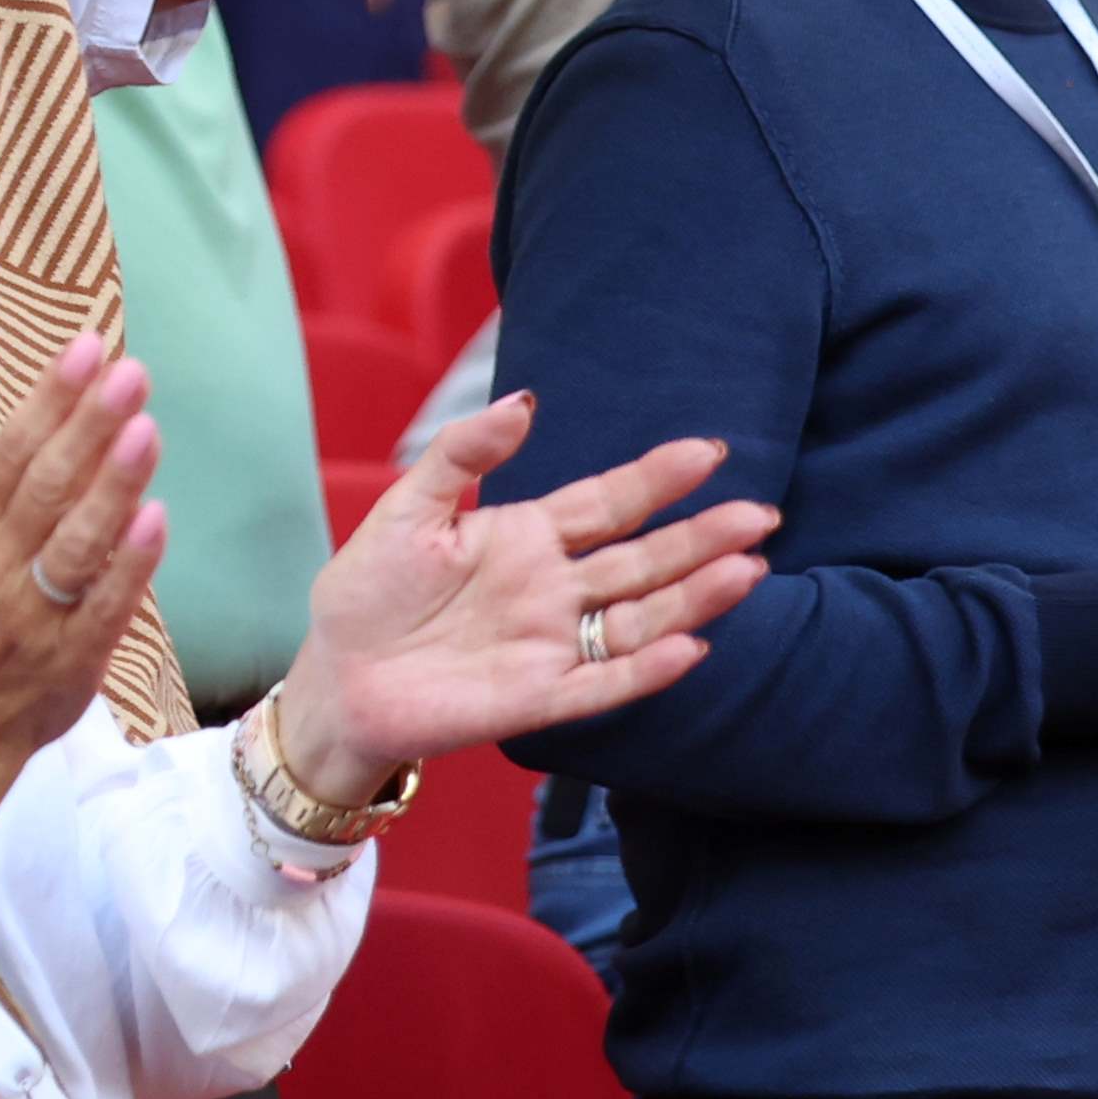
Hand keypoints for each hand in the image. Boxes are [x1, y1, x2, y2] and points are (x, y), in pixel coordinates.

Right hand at [0, 338, 164, 824]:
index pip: (10, 447)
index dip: (50, 397)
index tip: (89, 348)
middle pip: (46, 485)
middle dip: (89, 426)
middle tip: (132, 374)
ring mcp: (33, 609)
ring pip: (76, 540)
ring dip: (113, 486)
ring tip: (147, 432)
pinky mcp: (71, 655)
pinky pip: (104, 603)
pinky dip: (129, 564)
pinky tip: (155, 520)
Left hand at [269, 392, 770, 807]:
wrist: (337, 675)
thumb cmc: (368, 589)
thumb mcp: (407, 508)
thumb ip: (463, 455)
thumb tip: (525, 400)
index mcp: (525, 537)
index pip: (607, 502)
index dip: (657, 478)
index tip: (711, 451)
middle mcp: (552, 589)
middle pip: (642, 560)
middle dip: (701, 538)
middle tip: (761, 515)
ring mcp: (552, 644)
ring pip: (639, 619)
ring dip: (692, 598)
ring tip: (746, 570)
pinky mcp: (540, 698)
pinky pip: (604, 683)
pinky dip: (646, 668)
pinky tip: (689, 646)